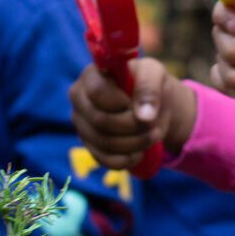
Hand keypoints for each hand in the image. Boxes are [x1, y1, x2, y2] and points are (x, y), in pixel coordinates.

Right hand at [69, 57, 196, 169]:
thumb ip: (149, 89)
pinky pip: (106, 160)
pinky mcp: (90, 146)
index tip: (135, 103)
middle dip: (134, 126)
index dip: (120, 102)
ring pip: (105, 143)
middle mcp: (79, 100)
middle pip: (101, 121)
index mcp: (91, 75)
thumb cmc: (148, 84)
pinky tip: (140, 150)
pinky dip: (128, 159)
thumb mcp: (154, 75)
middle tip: (153, 125)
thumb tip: (144, 117)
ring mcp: (82, 125)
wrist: (151, 105)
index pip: (97, 91)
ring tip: (153, 135)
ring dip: (136, 143)